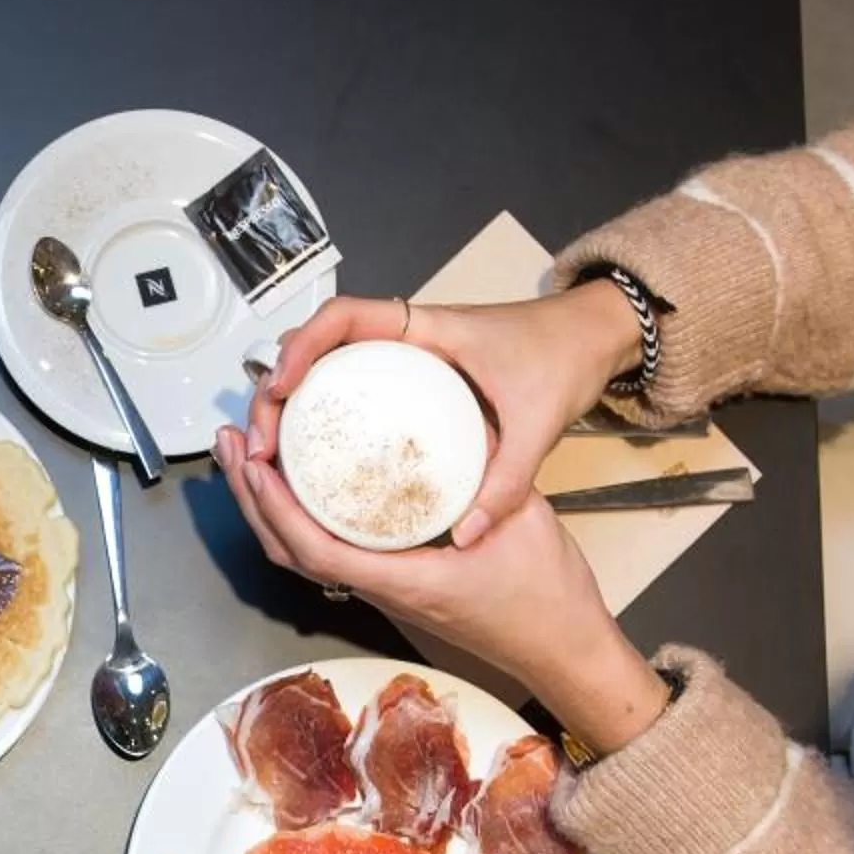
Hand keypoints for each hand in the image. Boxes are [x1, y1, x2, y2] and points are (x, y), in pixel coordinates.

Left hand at [213, 423, 670, 752]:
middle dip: (252, 497)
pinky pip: (333, 548)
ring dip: (269, 505)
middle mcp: (382, 589)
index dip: (278, 509)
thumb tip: (455, 422)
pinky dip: (302, 513)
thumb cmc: (546, 601)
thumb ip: (485, 475)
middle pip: (292, 551)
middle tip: (234, 443)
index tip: (257, 466)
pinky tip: (300, 480)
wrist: (562, 645)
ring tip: (249, 455)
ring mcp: (384, 587)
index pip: (318, 551)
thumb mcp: (521, 521)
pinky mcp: (394, 580)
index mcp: (404, 582)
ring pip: (306, 552)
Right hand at [247, 284, 641, 546]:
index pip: (343, 317)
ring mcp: (404, 360)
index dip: (302, 348)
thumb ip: (507, 481)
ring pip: (326, 374)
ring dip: (291, 409)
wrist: (593, 338)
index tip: (280, 388)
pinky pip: (352, 395)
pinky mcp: (412, 383)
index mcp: (426, 328)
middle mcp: (405, 338)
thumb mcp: (538, 423)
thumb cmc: (564, 356)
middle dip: (276, 392)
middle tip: (260, 444)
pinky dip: (323, 422)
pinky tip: (312, 462)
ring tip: (269, 458)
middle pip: (315, 350)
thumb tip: (467, 536)